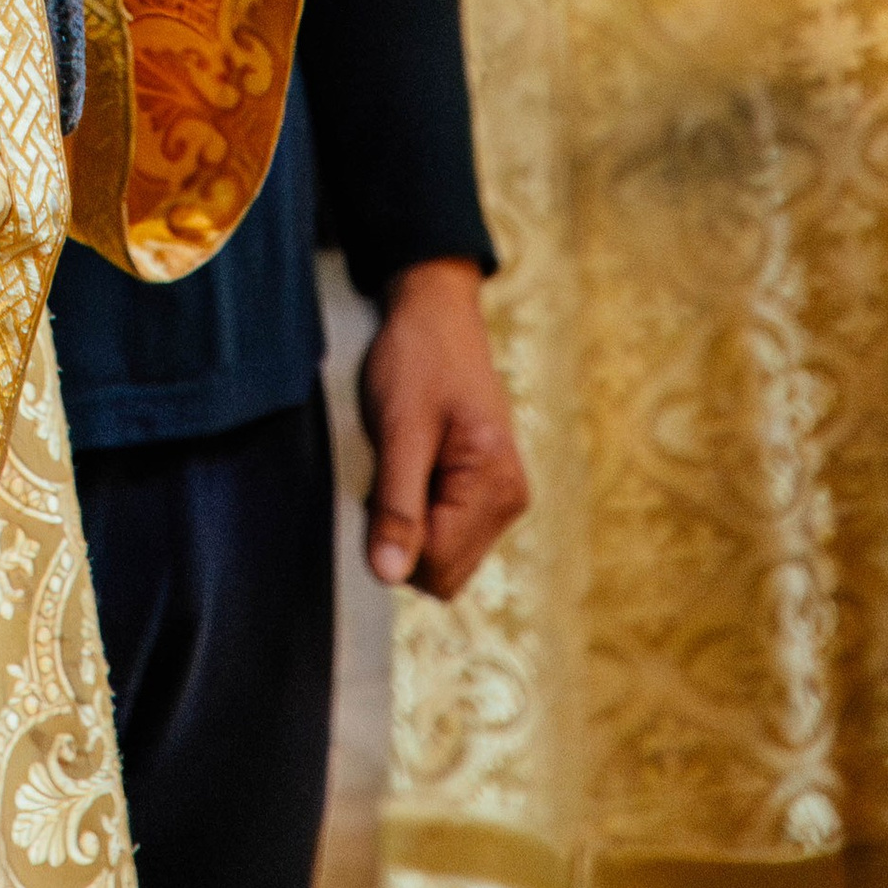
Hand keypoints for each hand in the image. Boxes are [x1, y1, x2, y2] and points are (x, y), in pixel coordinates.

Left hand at [358, 256, 528, 596]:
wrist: (436, 311)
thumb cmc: (417, 358)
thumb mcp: (398, 428)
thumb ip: (396, 505)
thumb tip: (387, 575)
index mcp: (495, 486)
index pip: (437, 566)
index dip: (393, 539)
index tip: (377, 487)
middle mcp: (510, 500)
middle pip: (445, 570)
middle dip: (406, 535)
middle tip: (389, 472)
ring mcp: (503, 496)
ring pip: (447, 555)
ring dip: (413, 522)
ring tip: (404, 464)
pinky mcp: (489, 489)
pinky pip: (450, 530)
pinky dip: (423, 511)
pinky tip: (415, 467)